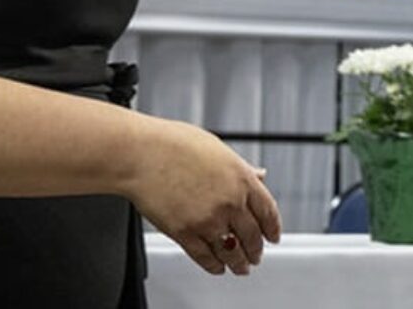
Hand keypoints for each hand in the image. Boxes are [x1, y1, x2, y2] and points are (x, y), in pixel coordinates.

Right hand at [125, 118, 281, 275]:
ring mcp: (208, 220)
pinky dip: (213, 266)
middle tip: (256, 256)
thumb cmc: (173, 144)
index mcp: (242, 179)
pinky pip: (204, 257)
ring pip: (231, 251)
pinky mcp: (184, 233)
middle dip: (256, 251)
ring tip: (240, 268)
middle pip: (252, 236)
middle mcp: (230, 202)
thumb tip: (260, 175)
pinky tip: (217, 267)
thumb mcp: (219, 149)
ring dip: (239, 263)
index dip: (272, 228)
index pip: (268, 212)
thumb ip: (242, 168)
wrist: (140, 154)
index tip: (272, 237)